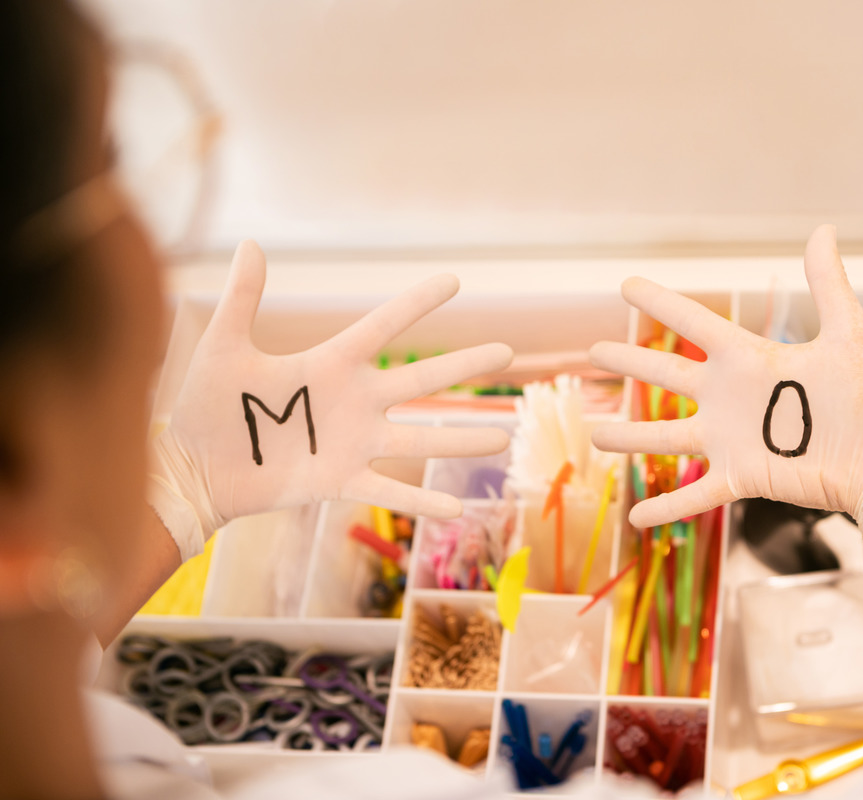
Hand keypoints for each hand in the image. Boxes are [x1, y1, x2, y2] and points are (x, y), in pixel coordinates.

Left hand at [149, 241, 512, 558]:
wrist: (191, 467)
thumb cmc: (205, 406)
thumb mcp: (223, 347)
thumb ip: (242, 299)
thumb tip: (251, 243)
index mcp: (329, 365)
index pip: (383, 327)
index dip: (417, 304)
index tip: (454, 281)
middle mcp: (353, 401)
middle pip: (421, 379)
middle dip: (465, 365)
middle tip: (506, 351)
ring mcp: (352, 443)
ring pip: (421, 439)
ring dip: (462, 439)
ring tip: (503, 439)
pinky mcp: (340, 481)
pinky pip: (389, 490)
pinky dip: (423, 500)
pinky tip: (458, 508)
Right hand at [589, 225, 862, 529]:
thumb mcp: (848, 333)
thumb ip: (827, 285)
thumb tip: (823, 230)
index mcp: (750, 359)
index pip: (693, 323)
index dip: (659, 303)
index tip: (627, 286)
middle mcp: (731, 397)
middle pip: (665, 373)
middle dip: (629, 362)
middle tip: (595, 351)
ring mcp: (732, 440)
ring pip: (665, 436)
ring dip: (629, 437)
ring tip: (593, 434)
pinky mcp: (741, 477)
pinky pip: (694, 495)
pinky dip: (665, 507)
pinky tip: (634, 518)